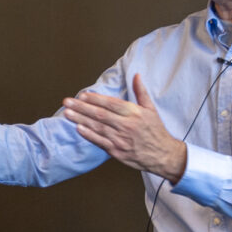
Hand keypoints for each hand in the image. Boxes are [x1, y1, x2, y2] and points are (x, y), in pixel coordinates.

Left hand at [61, 74, 186, 182]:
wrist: (163, 155)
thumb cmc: (156, 131)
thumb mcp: (151, 109)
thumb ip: (141, 92)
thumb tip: (136, 75)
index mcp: (134, 113)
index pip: (111, 104)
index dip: (95, 99)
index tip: (82, 95)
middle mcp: (126, 125)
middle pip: (100, 114)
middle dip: (81, 107)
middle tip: (67, 102)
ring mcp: (120, 139)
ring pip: (97, 127)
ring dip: (80, 120)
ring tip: (67, 113)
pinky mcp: (117, 151)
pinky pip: (100, 141)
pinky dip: (88, 135)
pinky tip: (78, 128)